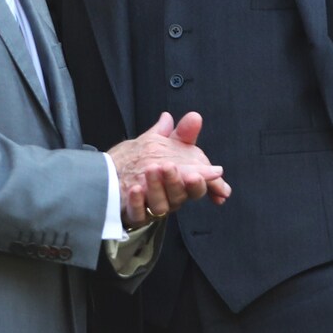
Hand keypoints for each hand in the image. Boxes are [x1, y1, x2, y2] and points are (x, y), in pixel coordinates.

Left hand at [108, 111, 230, 229]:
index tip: (216, 173)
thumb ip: (182, 134)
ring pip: (161, 205)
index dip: (212, 183)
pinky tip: (135, 189)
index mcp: (182, 182)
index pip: (199, 185)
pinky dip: (137, 202)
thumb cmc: (148, 163)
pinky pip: (138, 214)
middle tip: (170, 166)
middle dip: (178, 181)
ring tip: (151, 169)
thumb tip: (194, 117)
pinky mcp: (134, 215)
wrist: (116, 178)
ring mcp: (152, 208)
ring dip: (157, 187)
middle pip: (181, 195)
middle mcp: (171, 197)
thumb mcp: (164, 143)